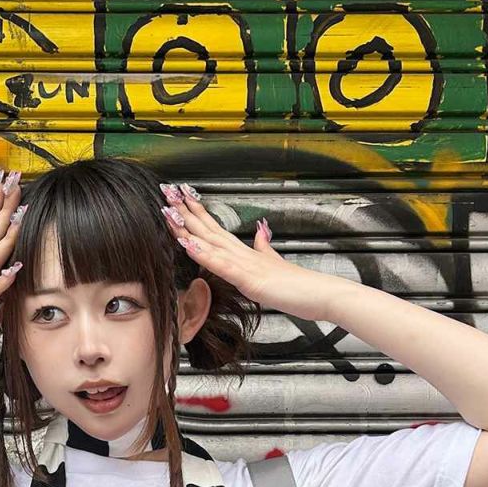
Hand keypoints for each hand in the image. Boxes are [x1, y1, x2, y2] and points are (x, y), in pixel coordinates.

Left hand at [158, 182, 305, 314]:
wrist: (320, 294)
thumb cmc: (300, 286)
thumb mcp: (275, 263)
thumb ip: (264, 248)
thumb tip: (261, 231)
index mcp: (246, 252)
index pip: (215, 229)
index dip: (196, 213)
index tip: (180, 198)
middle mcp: (243, 253)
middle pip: (209, 229)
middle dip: (186, 212)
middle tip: (167, 192)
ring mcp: (245, 264)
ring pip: (211, 242)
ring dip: (188, 228)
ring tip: (169, 212)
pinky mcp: (249, 279)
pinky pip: (222, 266)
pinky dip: (204, 255)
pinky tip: (188, 245)